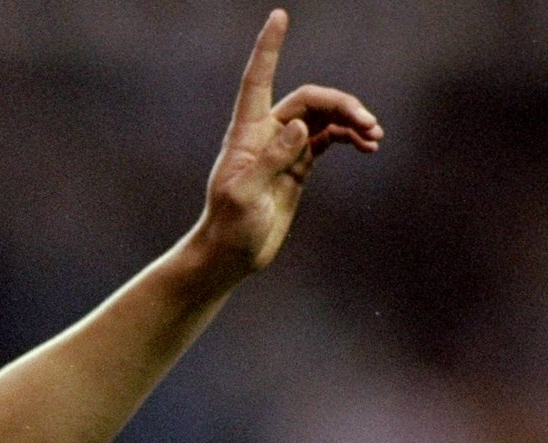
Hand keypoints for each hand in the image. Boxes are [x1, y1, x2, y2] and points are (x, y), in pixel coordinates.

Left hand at [194, 9, 382, 274]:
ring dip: (352, 120)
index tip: (279, 16)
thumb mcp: (246, 196)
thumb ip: (271, 160)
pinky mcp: (298, 166)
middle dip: (342, 104)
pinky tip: (368, 147)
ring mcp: (284, 149)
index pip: (257, 80)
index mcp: (246, 134)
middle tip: (369, 125)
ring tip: (375, 137)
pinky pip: (329, 139)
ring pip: (324, 117)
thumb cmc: (230, 228)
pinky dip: (350, 137)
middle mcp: (265, 134)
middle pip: (310, 99)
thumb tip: (301, 127)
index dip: (268, 48)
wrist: (231, 256)